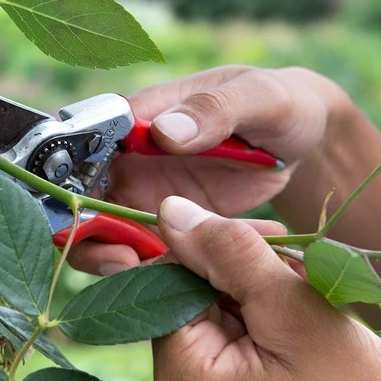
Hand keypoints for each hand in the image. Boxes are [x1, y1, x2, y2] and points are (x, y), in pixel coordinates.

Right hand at [69, 66, 345, 274]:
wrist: (305, 138)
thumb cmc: (280, 104)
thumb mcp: (258, 98)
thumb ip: (215, 110)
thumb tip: (165, 131)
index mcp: (144, 116)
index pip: (87, 143)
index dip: (75, 178)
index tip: (93, 212)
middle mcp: (134, 159)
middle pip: (84, 198)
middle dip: (90, 234)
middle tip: (122, 260)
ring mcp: (150, 195)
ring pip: (109, 235)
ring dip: (120, 260)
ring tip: (148, 273)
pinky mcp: (172, 227)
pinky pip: (150, 255)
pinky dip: (160, 272)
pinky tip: (191, 282)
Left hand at [151, 196, 380, 380]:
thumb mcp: (297, 310)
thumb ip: (229, 254)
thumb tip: (168, 211)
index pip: (167, 284)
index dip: (217, 250)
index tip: (277, 243)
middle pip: (188, 303)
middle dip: (242, 276)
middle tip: (304, 273)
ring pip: (214, 323)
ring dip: (261, 299)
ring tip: (315, 306)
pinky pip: (231, 354)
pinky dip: (266, 330)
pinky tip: (308, 334)